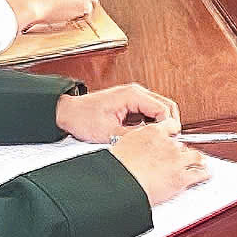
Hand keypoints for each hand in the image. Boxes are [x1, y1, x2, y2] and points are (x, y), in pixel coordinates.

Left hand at [56, 79, 181, 141]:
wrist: (67, 113)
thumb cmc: (82, 117)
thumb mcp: (108, 133)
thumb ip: (133, 137)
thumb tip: (152, 143)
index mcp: (132, 95)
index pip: (163, 108)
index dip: (169, 126)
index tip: (167, 140)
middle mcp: (136, 93)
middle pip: (166, 106)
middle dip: (169, 124)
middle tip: (166, 141)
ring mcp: (134, 98)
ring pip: (159, 109)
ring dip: (160, 124)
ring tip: (155, 140)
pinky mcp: (130, 104)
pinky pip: (149, 113)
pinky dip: (152, 124)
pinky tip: (145, 136)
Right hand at [108, 123, 207, 205]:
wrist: (121, 182)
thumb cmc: (117, 166)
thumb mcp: (122, 145)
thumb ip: (134, 144)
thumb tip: (133, 148)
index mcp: (152, 133)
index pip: (171, 125)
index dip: (174, 132)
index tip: (174, 136)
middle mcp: (168, 144)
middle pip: (183, 144)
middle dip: (182, 151)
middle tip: (181, 156)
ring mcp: (177, 160)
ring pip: (196, 157)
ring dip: (199, 160)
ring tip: (201, 163)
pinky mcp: (182, 177)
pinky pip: (200, 174)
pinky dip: (204, 174)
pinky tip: (206, 174)